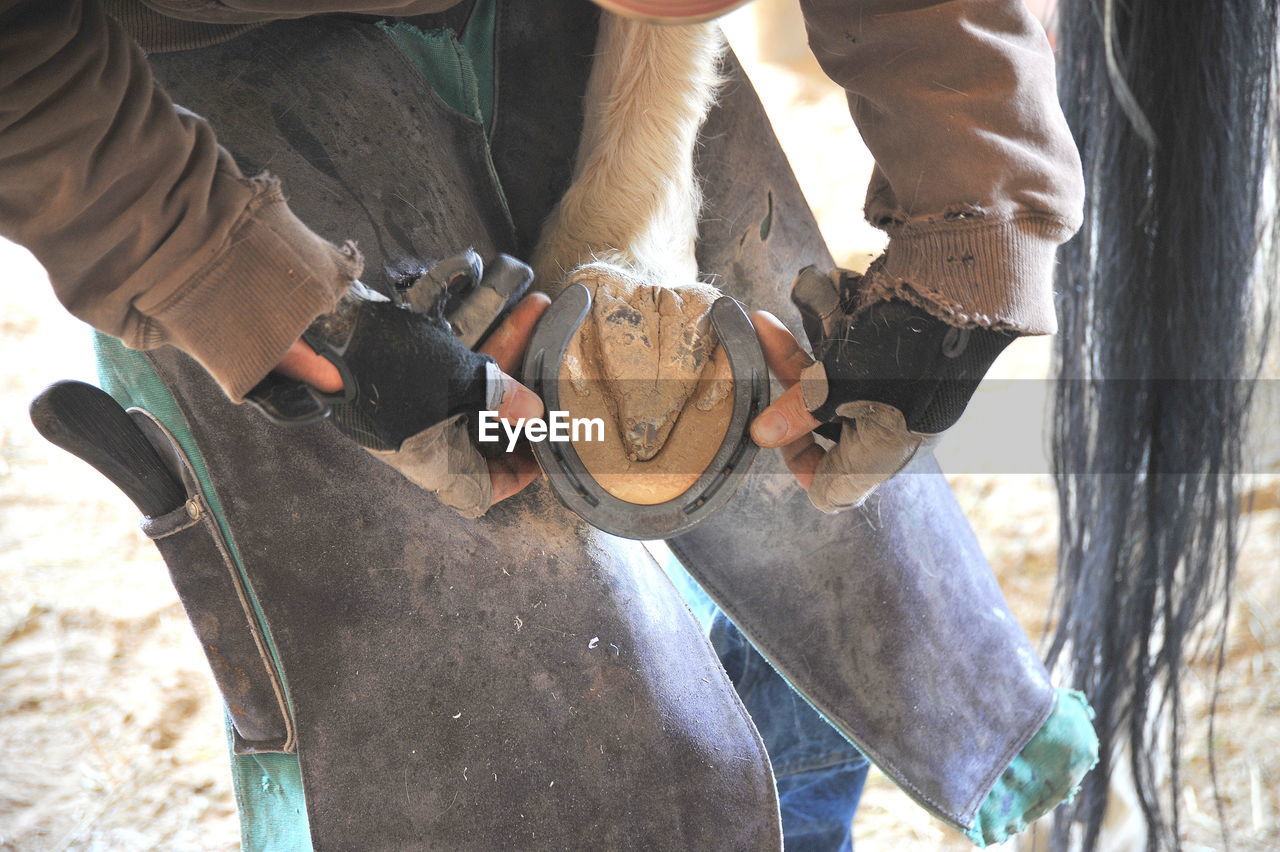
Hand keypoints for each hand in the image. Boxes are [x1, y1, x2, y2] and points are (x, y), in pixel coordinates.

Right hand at [253, 251, 548, 515]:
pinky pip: (452, 353)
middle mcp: (424, 436)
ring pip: (474, 379)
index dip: (517, 476)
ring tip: (538, 307)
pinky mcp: (403, 364)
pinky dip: (476, 328)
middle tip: (555, 360)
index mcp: (434, 460)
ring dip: (508, 344)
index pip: (482, 491)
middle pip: (489, 424)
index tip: (545, 449)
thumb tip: (536, 413)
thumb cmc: (386, 366)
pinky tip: (504, 294)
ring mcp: (412, 400)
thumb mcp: (457, 381)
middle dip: (525, 387)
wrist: (312, 324)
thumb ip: (502, 398)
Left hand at [749, 266, 1015, 512]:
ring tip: (770, 327)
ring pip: (831, 390)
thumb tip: (759, 435)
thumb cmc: (905, 349)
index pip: (829, 491)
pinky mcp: (898, 363)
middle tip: (766, 360)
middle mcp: (889, 432)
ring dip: (799, 359)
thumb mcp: (840, 383)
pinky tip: (811, 299)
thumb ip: (797, 411)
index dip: (797, 466)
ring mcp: (895, 397)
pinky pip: (851, 361)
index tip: (777, 429)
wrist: (962, 291)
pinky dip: (826, 338)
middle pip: (821, 432)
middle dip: (788, 394)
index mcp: (881, 454)